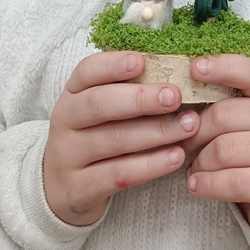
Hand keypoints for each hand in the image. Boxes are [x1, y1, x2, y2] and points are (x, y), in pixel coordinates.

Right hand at [43, 51, 199, 225]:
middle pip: (99, 103)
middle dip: (140, 98)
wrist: (61, 188)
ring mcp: (67, 155)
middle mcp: (65, 120)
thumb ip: (130, 87)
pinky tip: (175, 156)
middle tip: (175, 95)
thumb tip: (173, 66)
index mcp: (73, 92)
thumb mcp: (102, 107)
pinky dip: (149, 165)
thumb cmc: (95, 134)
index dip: (113, 64)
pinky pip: (118, 175)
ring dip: (155, 132)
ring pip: (113, 140)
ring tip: (188, 125)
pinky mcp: (78, 188)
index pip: (87, 71)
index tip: (141, 61)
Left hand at [183, 55, 249, 233]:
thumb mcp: (246, 122)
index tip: (194, 68)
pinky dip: (207, 184)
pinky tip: (197, 186)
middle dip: (195, 132)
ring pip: (225, 150)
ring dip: (200, 163)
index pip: (249, 72)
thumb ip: (224, 105)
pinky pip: (234, 181)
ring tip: (194, 170)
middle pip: (225, 115)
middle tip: (183, 146)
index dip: (221, 67)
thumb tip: (178, 96)